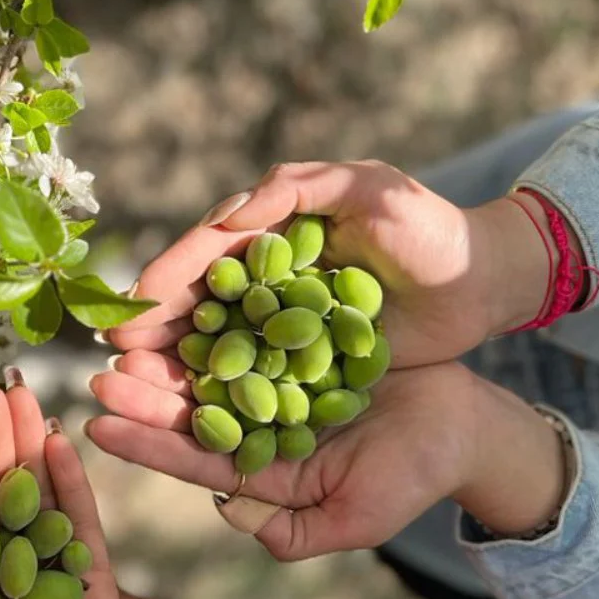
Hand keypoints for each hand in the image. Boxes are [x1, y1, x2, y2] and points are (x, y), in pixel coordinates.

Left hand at [89, 351, 566, 560]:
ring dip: (168, 353)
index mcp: (263, 470)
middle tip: (98, 372)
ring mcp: (276, 381)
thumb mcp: (357, 518)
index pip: (193, 460)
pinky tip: (183, 295)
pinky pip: (252, 325)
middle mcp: (258, 425)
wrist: (464, 422)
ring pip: (211, 366)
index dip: (146, 445)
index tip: (97, 425)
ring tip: (123, 334)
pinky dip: (217, 313)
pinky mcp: (298, 341)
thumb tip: (226, 512)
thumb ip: (293, 533)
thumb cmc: (414, 477)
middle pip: (190, 410)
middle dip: (143, 393)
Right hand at [106, 161, 566, 368]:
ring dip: (178, 364)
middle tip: (116, 352)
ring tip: (136, 385)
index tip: (135, 302)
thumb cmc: (427, 226)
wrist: (482, 281)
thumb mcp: (369, 188)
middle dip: (158, 325)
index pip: (210, 252)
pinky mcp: (310, 361)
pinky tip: (192, 412)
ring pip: (221, 342)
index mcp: (274, 231)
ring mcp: (287, 323)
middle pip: (202, 302)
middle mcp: (270, 278)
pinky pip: (260, 377)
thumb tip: (230, 214)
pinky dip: (226, 392)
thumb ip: (301, 185)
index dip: (170, 275)